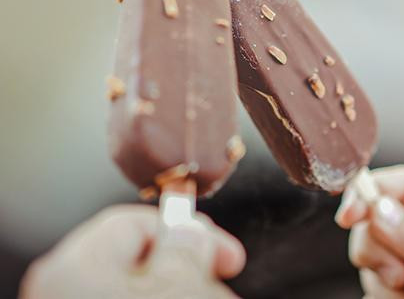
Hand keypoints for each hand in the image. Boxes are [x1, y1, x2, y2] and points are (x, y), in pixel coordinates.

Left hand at [20, 204, 245, 298]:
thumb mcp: (180, 285)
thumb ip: (187, 248)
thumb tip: (190, 230)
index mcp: (75, 266)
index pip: (137, 222)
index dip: (191, 230)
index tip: (229, 254)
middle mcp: (63, 288)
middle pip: (139, 258)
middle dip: (191, 267)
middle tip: (223, 280)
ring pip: (137, 286)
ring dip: (182, 288)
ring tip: (215, 296)